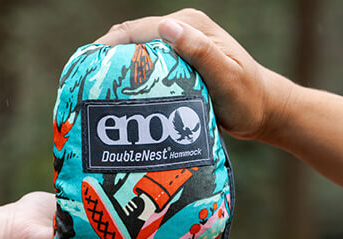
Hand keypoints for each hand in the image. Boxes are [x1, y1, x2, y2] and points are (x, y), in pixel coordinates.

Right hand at [95, 9, 300, 142]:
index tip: (83, 72)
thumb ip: (201, 52)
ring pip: (131, 51)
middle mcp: (180, 29)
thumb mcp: (227, 77)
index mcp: (190, 25)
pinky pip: (140, 63)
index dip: (105, 49)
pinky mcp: (174, 60)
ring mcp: (177, 44)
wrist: (263, 110)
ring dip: (110, 68)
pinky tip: (110, 95)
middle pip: (128, 37)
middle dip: (102, 58)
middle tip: (79, 86)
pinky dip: (123, 76)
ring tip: (89, 92)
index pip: (136, 30)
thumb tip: (168, 27)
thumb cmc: (247, 98)